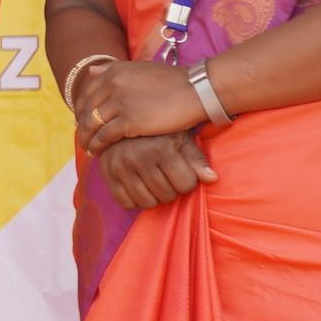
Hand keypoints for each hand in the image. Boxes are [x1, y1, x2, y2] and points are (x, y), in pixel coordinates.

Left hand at [69, 58, 204, 151]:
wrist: (196, 90)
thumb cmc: (173, 82)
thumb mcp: (140, 68)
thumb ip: (114, 70)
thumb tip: (92, 72)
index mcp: (115, 71)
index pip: (86, 92)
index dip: (81, 108)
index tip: (82, 119)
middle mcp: (112, 84)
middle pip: (85, 109)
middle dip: (82, 125)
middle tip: (83, 137)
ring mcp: (119, 103)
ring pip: (91, 124)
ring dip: (86, 138)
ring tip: (88, 148)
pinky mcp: (128, 122)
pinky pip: (104, 136)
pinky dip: (97, 146)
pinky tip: (97, 152)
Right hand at [96, 131, 217, 209]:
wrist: (124, 118)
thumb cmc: (160, 131)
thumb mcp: (181, 138)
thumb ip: (197, 159)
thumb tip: (212, 179)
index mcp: (161, 148)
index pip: (185, 185)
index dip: (188, 181)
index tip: (183, 172)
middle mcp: (139, 158)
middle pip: (167, 196)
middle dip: (172, 190)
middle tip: (168, 177)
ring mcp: (121, 167)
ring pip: (147, 202)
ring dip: (155, 197)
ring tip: (155, 182)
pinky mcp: (107, 173)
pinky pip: (125, 202)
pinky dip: (135, 200)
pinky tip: (139, 186)